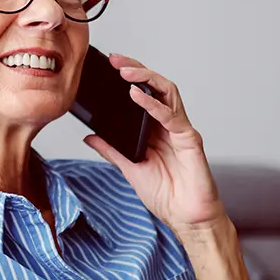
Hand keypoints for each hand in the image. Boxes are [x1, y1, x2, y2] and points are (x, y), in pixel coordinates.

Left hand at [83, 53, 225, 232]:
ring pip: (168, 93)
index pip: (144, 93)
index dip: (130, 77)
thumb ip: (111, 150)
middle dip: (137, 69)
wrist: (187, 219)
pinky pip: (172, 116)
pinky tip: (138, 96)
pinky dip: (154, 105)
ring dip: (146, 79)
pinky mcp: (190, 140)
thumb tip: (89, 136)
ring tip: (125, 72)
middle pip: (156, 86)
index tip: (108, 65)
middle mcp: (170, 125)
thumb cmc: (166, 196)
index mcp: (157, 130)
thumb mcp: (129, 169)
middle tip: (115, 60)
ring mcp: (181, 130)